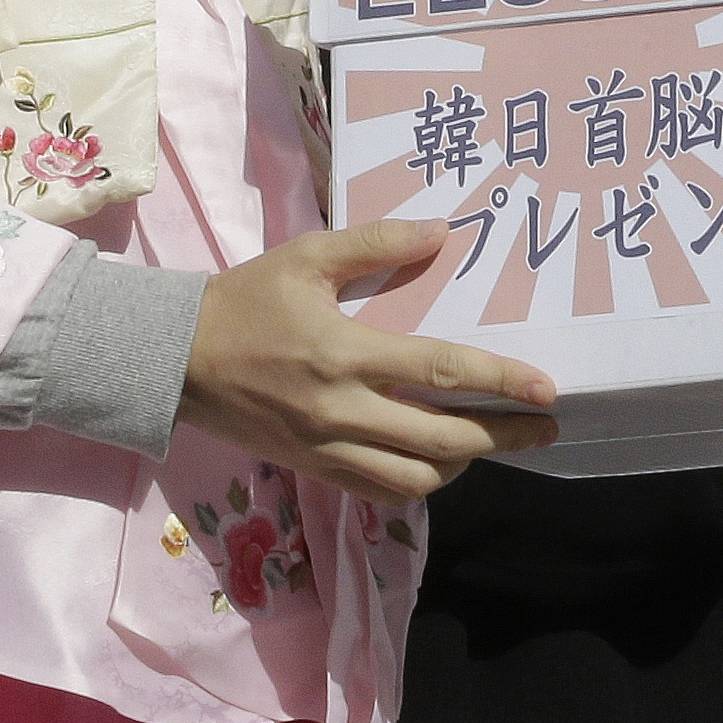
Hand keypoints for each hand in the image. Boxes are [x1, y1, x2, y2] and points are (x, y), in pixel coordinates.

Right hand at [181, 219, 560, 507]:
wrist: (175, 359)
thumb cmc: (244, 300)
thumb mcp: (307, 256)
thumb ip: (376, 243)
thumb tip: (441, 230)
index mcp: (343, 353)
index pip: (441, 372)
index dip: (501, 381)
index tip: (546, 390)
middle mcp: (341, 410)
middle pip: (442, 441)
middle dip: (502, 436)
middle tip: (543, 428)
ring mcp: (326, 448)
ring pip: (413, 481)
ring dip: (461, 465)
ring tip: (487, 441)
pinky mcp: (313, 470)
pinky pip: (377, 492)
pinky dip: (416, 481)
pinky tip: (436, 460)